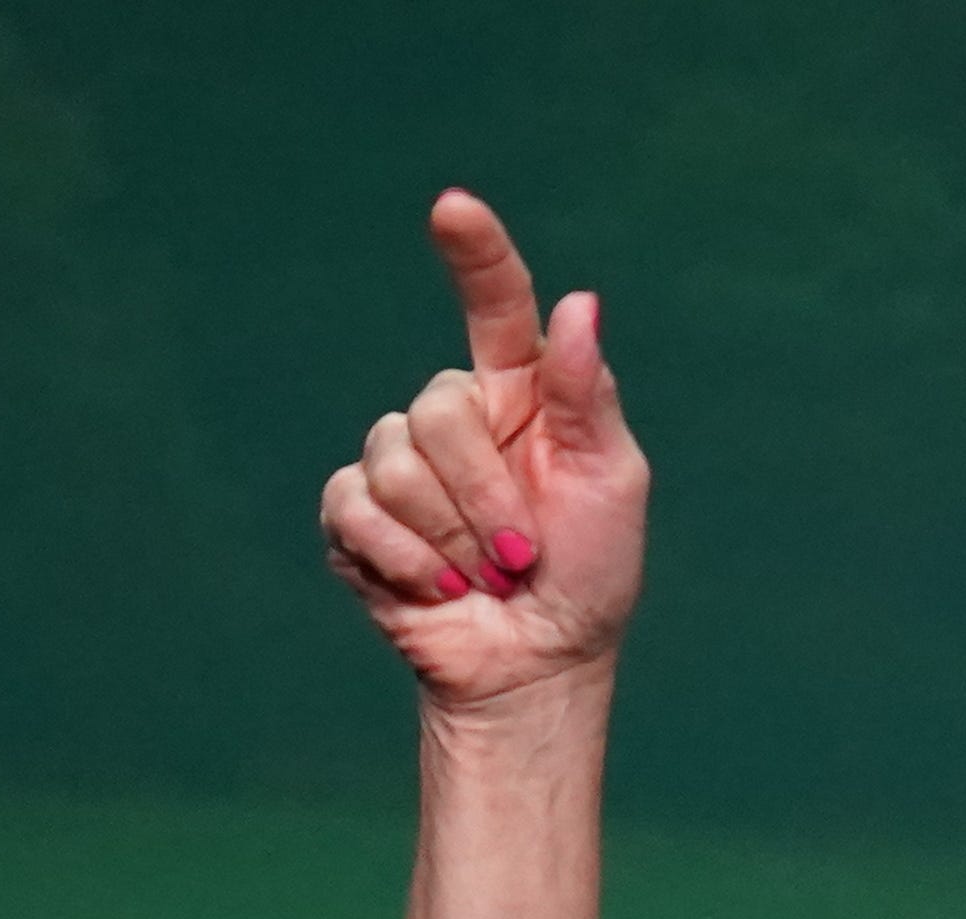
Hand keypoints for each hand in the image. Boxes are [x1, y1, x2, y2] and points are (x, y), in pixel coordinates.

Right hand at [319, 191, 647, 711]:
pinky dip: (407, 560)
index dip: (474, 255)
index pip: (494, 307)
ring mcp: (398, 465)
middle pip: (437, 409)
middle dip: (485, 497)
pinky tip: (440, 589)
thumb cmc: (590, 574)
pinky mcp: (354, 517)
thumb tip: (580, 302)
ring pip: (394, 461)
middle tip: (524, 554)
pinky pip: (356, 509)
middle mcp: (456, 418)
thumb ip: (589, 399)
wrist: (536, 664)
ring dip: (453, 538)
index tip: (453, 207)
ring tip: (488, 577)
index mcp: (521, 395)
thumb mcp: (610, 485)